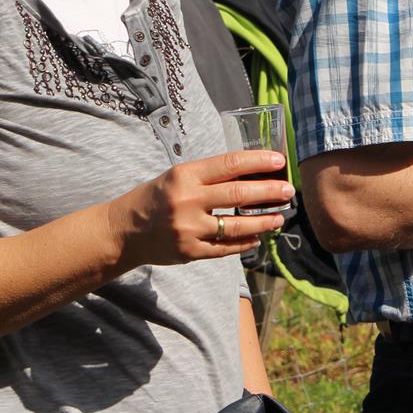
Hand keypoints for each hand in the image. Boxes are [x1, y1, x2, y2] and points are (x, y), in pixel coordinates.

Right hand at [113, 150, 292, 267]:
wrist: (124, 230)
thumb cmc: (156, 197)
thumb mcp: (177, 177)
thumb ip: (209, 176)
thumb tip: (252, 175)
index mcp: (185, 175)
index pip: (230, 164)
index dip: (258, 162)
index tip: (279, 160)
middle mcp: (187, 201)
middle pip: (238, 194)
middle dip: (269, 192)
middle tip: (288, 190)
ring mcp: (189, 229)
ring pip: (237, 226)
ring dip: (263, 221)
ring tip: (279, 217)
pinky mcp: (190, 252)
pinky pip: (226, 248)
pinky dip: (245, 243)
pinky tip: (258, 237)